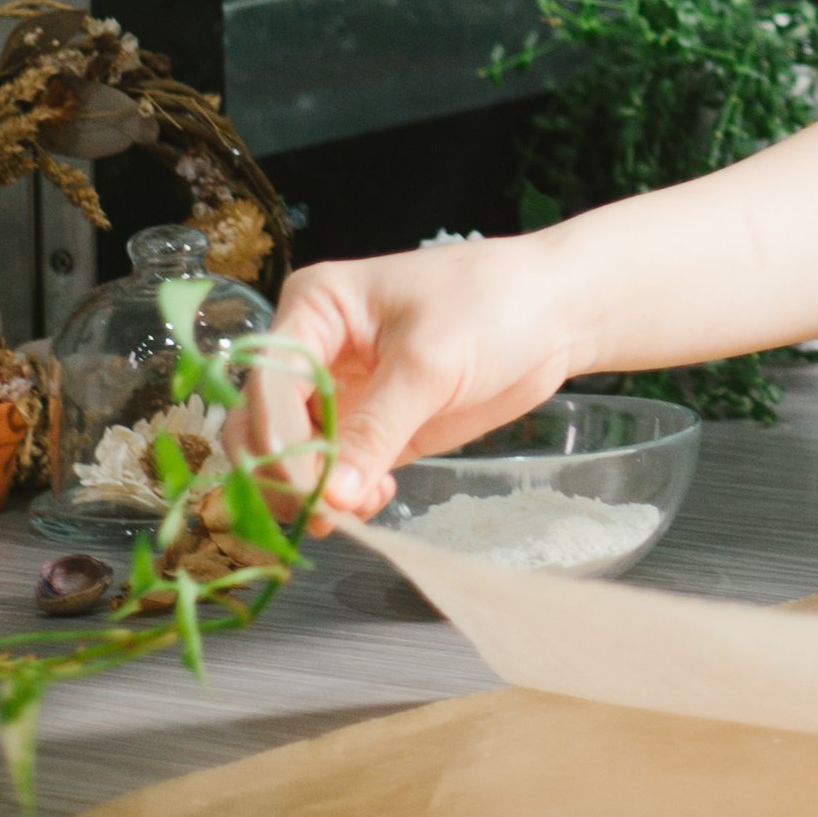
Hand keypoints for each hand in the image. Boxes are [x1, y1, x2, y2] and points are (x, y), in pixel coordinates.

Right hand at [261, 239, 585, 519]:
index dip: (278, 442)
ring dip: (312, 491)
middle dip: (284, 473)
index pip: (268, 384)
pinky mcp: (371, 428)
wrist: (556, 313)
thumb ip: (376, 429)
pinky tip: (378, 497)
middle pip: (262, 424)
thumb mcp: (430, 362)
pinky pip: (336, 471)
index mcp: (313, 309)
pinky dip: (344, 493)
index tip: (311, 491)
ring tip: (357, 508)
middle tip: (325, 512)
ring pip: (291, 456)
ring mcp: (339, 393)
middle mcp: (313, 350)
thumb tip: (333, 497)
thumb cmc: (493, 305)